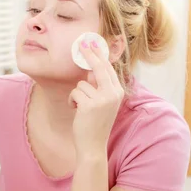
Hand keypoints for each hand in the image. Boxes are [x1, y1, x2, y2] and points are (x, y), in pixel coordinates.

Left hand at [68, 40, 123, 156]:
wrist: (93, 146)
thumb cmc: (95, 123)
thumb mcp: (102, 103)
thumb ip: (99, 87)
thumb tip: (90, 69)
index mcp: (118, 92)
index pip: (108, 69)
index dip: (99, 55)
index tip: (92, 44)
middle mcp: (113, 94)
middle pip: (99, 67)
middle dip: (89, 55)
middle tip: (82, 44)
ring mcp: (102, 99)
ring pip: (81, 83)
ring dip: (77, 94)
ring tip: (80, 108)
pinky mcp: (89, 105)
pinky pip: (75, 92)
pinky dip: (72, 101)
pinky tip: (76, 111)